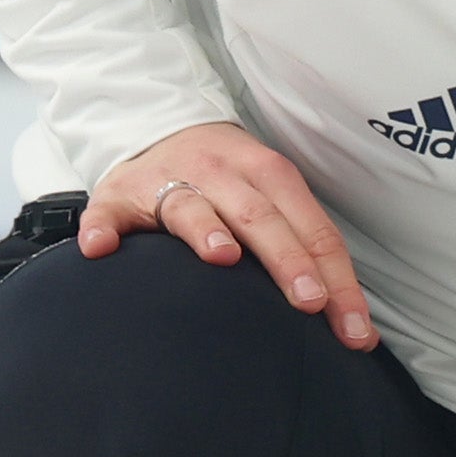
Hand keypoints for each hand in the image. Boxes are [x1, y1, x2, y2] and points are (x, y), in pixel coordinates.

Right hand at [82, 122, 376, 350]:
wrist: (159, 129)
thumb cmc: (229, 181)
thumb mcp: (273, 198)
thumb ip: (305, 248)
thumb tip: (354, 323)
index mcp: (270, 176)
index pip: (313, 230)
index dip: (338, 280)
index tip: (354, 327)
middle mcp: (222, 172)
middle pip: (261, 217)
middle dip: (289, 259)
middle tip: (310, 301)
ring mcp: (167, 181)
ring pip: (190, 205)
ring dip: (207, 230)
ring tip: (222, 258)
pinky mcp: (118, 195)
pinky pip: (107, 211)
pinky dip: (103, 229)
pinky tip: (101, 250)